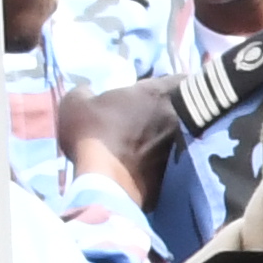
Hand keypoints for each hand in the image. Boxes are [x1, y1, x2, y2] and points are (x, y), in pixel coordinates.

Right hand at [58, 77, 178, 207]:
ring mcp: (180, 145)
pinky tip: (149, 161)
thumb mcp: (75, 103)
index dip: (174, 84)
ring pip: (183, 133)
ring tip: (152, 138)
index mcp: (155, 94)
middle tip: (158, 113)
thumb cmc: (92, 135)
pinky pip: (177, 157)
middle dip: (176, 108)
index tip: (164, 89)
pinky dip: (167, 157)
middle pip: (186, 107)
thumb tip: (88, 90)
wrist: (107, 183)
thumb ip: (85, 91)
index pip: (181, 80)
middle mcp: (176, 117)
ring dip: (171, 133)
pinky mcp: (178, 171)